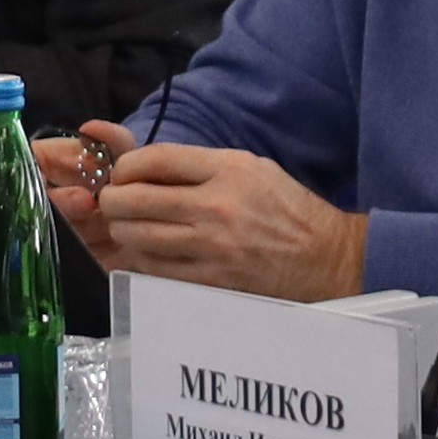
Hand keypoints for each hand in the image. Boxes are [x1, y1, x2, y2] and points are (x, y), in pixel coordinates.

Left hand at [55, 137, 363, 299]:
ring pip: (138, 236)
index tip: (121, 173)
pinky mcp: (211, 279)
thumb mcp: (253, 168)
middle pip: (135, 199)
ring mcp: (211, 247)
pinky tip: (145, 252)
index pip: (156, 159)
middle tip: (112, 202)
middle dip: (112, 200)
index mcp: (229, 169)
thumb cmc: (288, 209)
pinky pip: (155, 269)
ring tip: (126, 226)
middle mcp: (216, 206)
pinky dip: (141, 259)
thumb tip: (151, 169)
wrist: (325, 257)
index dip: (126, 166)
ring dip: (122, 230)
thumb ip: (203, 166)